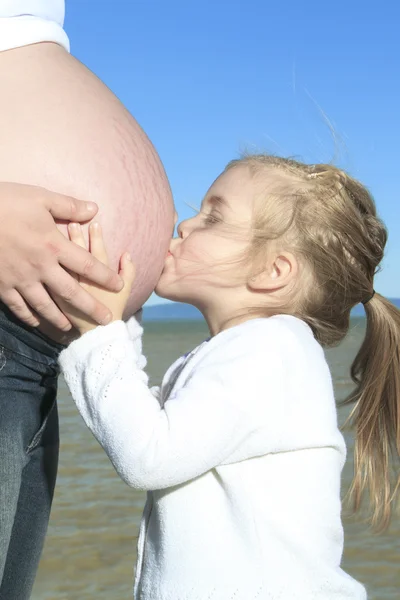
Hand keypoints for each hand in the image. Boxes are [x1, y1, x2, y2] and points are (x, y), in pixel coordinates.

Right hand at [0, 183, 122, 329]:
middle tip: (106, 322)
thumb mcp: (40, 197)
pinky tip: (36, 323)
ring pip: (45, 306)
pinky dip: (29, 317)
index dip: (105, 276)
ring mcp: (20, 279)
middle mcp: (40, 267)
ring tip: (72, 329)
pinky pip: (18, 307)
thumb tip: (95, 209)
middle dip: (90, 308)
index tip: (119, 286)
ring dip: (60, 319)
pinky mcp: (1, 285)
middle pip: (71, 293)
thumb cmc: (6, 202)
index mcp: (53, 245)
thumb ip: (69, 206)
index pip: (87, 264)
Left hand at [53, 222, 134, 334]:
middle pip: (75, 253)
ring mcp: (63, 286)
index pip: (96, 251)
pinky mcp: (52, 295)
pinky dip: (43, 265)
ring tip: (53, 232)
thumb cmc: (113, 310)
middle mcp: (79, 279)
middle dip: (75, 236)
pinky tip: (39, 255)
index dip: (96, 236)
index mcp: (96, 276)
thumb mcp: (126, 291)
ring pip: (59, 261)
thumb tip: (127, 253)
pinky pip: (45, 278)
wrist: (98, 334)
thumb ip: (129, 271)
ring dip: (57, 247)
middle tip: (72, 222)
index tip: (94, 222)